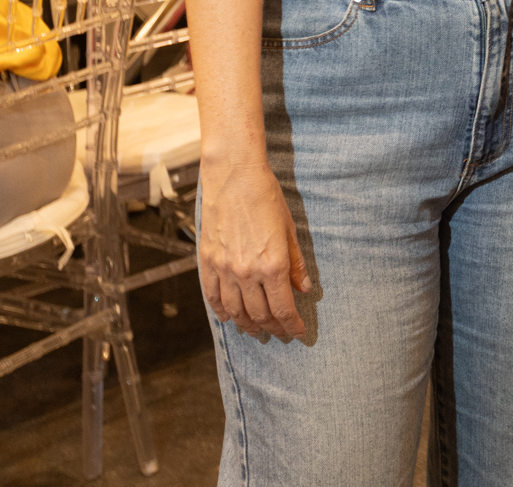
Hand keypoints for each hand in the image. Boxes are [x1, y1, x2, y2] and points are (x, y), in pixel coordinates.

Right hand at [197, 155, 310, 339]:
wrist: (234, 176)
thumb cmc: (266, 198)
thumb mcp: (289, 230)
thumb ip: (296, 263)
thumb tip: (304, 288)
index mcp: (273, 265)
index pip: (283, 308)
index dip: (291, 326)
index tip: (298, 333)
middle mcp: (247, 273)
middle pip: (260, 314)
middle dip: (273, 329)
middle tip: (280, 335)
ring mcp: (225, 269)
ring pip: (236, 311)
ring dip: (247, 325)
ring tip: (257, 332)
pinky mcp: (208, 262)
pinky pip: (213, 296)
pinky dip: (221, 311)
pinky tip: (229, 318)